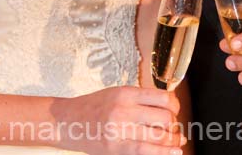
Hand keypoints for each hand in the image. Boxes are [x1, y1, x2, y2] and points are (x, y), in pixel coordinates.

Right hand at [55, 85, 184, 154]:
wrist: (66, 121)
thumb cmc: (92, 107)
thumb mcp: (116, 94)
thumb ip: (139, 99)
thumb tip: (167, 108)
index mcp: (126, 92)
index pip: (162, 97)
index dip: (175, 105)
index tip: (175, 110)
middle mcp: (124, 109)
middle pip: (164, 117)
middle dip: (174, 125)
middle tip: (174, 129)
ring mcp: (120, 129)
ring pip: (159, 136)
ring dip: (172, 140)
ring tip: (176, 141)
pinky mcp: (116, 148)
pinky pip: (146, 151)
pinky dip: (164, 152)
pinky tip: (173, 152)